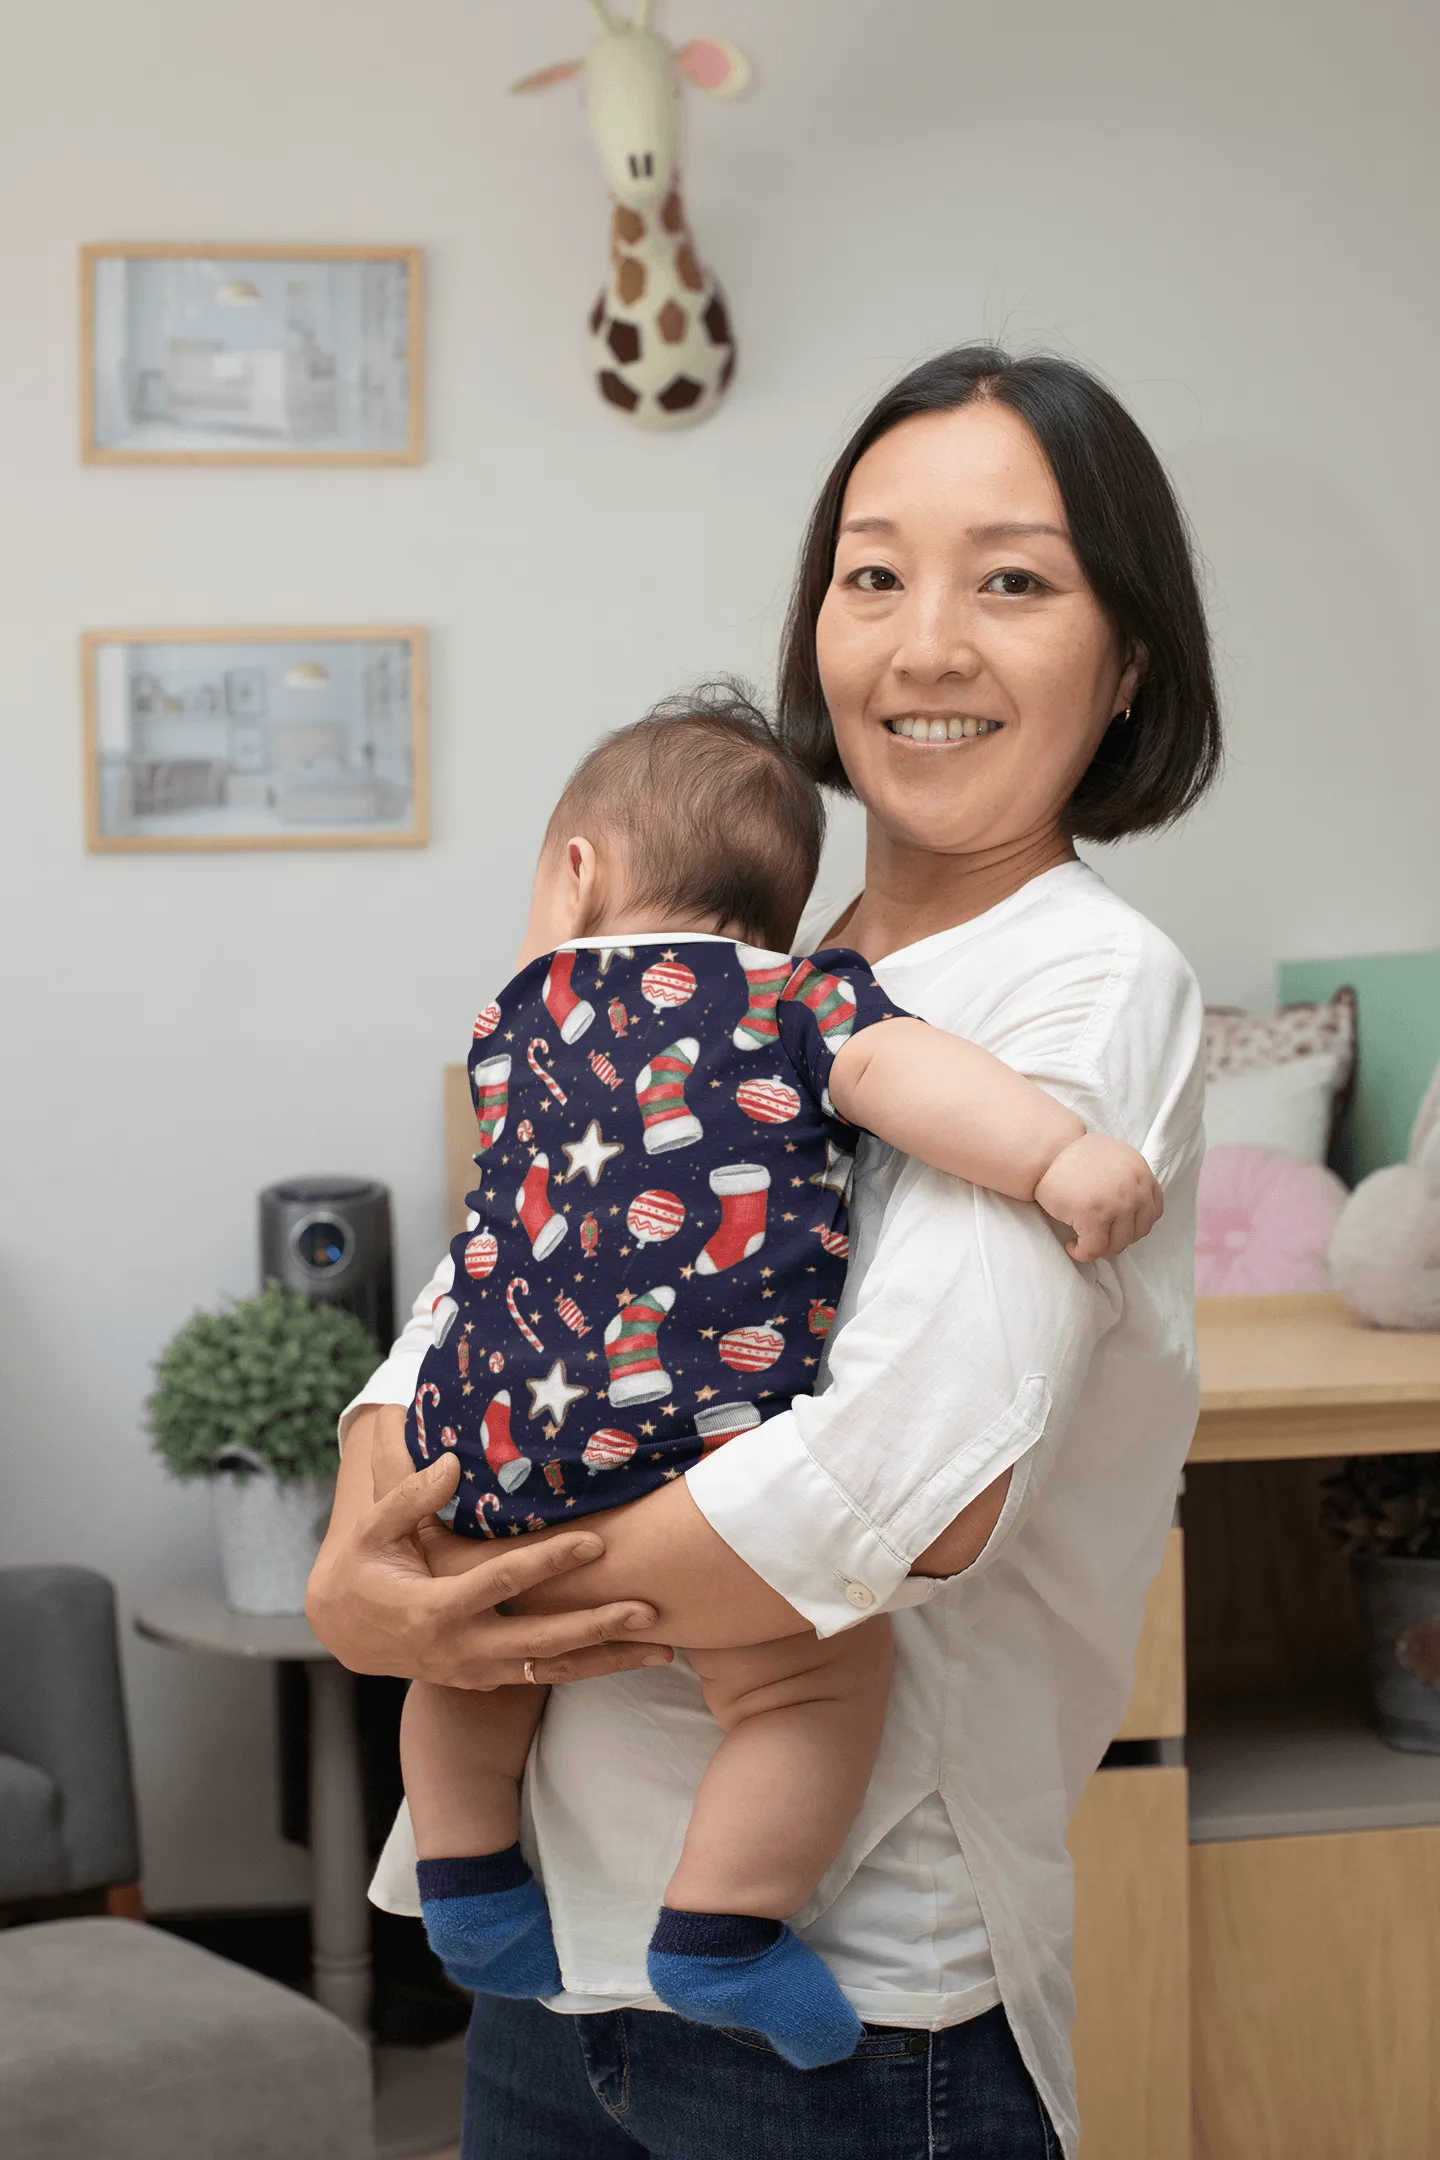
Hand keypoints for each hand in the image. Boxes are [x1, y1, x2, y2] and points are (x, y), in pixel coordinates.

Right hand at [306, 1428, 673, 1689]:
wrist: (345, 1633)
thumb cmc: (360, 1568)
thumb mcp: (371, 1531)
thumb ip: (408, 1498)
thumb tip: (449, 1463)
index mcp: (434, 1609)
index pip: (503, 1582)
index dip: (550, 1561)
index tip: (596, 1541)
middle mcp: (462, 1649)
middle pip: (541, 1642)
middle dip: (598, 1626)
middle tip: (648, 1608)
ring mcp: (477, 1671)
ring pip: (553, 1671)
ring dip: (609, 1660)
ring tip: (664, 1647)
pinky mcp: (488, 1679)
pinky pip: (546, 1678)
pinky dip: (590, 1670)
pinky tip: (633, 1658)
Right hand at [1033, 1133, 1163, 1262]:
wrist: (1046, 1152)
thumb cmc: (1074, 1157)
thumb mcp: (1115, 1159)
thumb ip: (1129, 1180)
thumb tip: (1131, 1209)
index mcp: (1141, 1174)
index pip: (1153, 1212)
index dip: (1135, 1225)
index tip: (1117, 1227)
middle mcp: (1134, 1189)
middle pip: (1137, 1232)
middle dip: (1117, 1239)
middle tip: (1098, 1237)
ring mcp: (1115, 1204)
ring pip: (1117, 1245)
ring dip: (1101, 1248)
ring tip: (1085, 1241)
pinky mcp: (1092, 1216)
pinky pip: (1094, 1250)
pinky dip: (1082, 1253)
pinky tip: (1071, 1245)